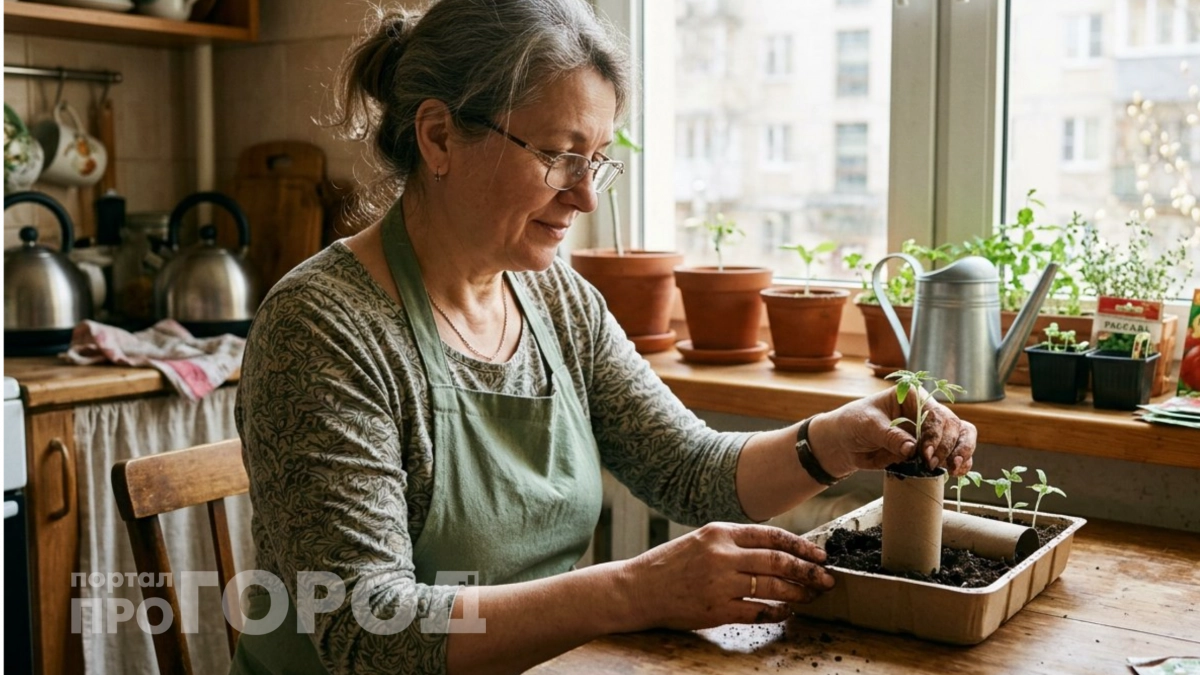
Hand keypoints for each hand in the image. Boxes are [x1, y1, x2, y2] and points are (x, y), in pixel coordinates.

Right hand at [620, 523, 834, 630]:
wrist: (637, 589)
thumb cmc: (669, 564)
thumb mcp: (701, 540)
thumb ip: (734, 543)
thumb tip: (776, 551)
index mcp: (719, 532)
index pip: (772, 536)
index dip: (801, 546)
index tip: (819, 554)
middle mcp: (722, 555)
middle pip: (779, 562)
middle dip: (809, 571)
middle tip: (827, 578)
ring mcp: (720, 584)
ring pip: (773, 587)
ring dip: (798, 593)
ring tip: (812, 596)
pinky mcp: (716, 610)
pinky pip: (757, 612)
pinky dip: (776, 612)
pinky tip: (786, 612)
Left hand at [807, 386, 976, 476]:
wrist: (846, 443)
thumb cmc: (854, 423)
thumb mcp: (867, 425)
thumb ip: (889, 436)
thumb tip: (911, 449)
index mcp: (913, 397)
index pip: (934, 413)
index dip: (934, 434)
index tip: (924, 452)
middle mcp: (927, 412)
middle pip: (953, 426)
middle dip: (947, 446)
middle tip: (932, 463)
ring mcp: (930, 432)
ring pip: (961, 437)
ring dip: (962, 453)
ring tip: (954, 469)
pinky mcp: (929, 450)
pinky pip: (953, 454)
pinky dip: (960, 463)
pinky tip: (957, 472)